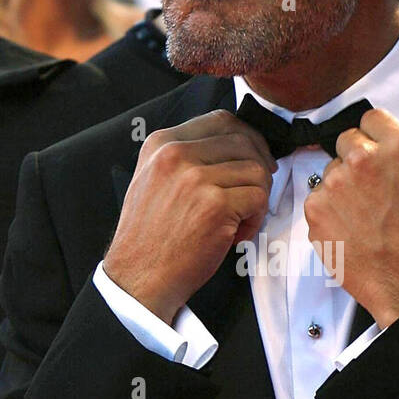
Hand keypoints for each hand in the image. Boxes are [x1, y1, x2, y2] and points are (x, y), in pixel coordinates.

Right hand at [103, 109, 275, 324]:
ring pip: (256, 170)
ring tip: (238, 220)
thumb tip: (232, 146)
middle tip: (256, 192)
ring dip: (257, 197)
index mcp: (161, 143)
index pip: (220, 121)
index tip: (255, 157)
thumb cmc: (151, 238)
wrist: (139, 278)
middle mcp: (176, 154)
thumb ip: (185, 158)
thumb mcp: (154, 181)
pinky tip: (236, 234)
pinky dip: (256, 219)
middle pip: (243, 141)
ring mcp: (196, 178)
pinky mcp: (215, 205)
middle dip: (259, 166)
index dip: (247, 137)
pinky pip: (259, 198)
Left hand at [304, 108, 398, 328]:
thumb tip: (383, 151)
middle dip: (354, 159)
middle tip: (367, 188)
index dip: (373, 135)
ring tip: (360, 216)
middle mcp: (363, 158)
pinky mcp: (316, 208)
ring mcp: (335, 183)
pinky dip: (328, 212)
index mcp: (398, 147)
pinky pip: (318, 199)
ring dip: (340, 187)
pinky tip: (348, 229)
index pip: (371, 118)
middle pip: (346, 140)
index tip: (373, 147)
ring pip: (330, 171)